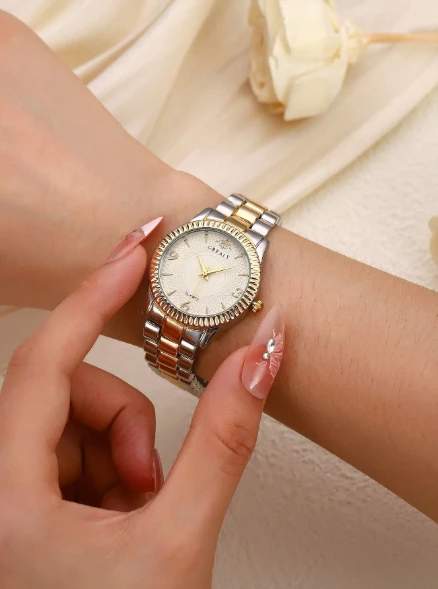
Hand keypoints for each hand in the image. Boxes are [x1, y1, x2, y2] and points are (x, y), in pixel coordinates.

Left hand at [0, 224, 281, 587]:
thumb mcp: (179, 541)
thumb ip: (226, 441)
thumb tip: (259, 360)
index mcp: (6, 495)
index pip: (48, 359)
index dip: (95, 294)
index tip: (135, 249)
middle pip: (65, 392)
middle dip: (125, 422)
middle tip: (151, 480)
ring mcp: (11, 491)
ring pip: (73, 420)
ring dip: (119, 451)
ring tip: (136, 512)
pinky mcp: (30, 498)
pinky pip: (73, 448)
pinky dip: (108, 467)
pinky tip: (119, 515)